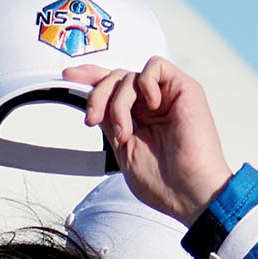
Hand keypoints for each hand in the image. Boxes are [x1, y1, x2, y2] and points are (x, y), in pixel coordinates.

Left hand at [72, 57, 232, 224]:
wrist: (189, 192)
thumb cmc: (162, 181)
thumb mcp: (122, 147)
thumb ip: (109, 119)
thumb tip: (93, 97)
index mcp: (139, 117)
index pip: (113, 88)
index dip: (90, 78)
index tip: (69, 76)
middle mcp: (153, 104)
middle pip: (116, 78)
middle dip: (98, 95)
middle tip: (93, 119)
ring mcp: (168, 96)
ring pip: (129, 75)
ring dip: (118, 102)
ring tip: (125, 131)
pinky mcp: (185, 89)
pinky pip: (155, 66)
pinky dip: (144, 82)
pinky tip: (151, 105)